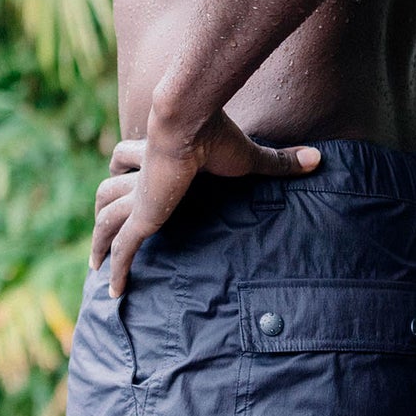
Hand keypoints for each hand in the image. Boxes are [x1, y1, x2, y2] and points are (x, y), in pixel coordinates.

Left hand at [90, 110, 320, 295]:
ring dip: (99, 243)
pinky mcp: (141, 218)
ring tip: (96, 265)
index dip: (125, 169)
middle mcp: (140, 178)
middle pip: (107, 192)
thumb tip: (319, 159)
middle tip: (101, 234)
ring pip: (105, 220)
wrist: (190, 122)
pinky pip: (123, 249)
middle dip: (102, 213)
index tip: (125, 178)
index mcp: (157, 157)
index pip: (128, 161)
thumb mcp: (251, 155)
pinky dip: (117, 270)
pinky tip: (113, 293)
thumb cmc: (218, 134)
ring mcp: (137, 199)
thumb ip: (280, 162)